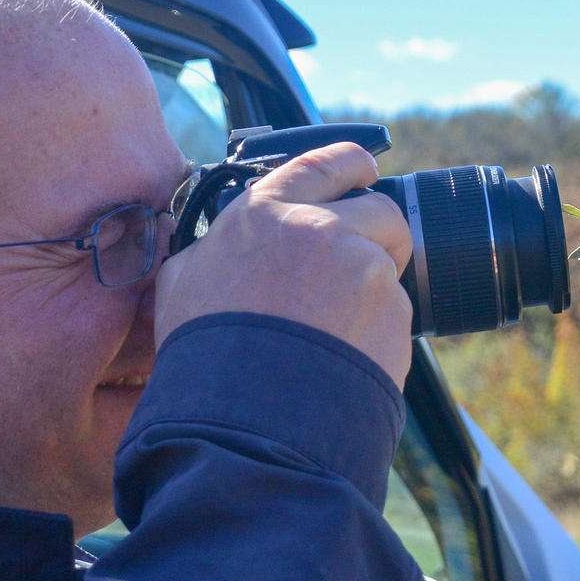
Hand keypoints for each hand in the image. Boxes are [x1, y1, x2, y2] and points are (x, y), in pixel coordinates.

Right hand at [152, 143, 414, 383]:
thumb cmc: (205, 356)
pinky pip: (397, 312)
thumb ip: (210, 250)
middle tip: (360, 268)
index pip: (323, 162)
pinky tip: (344, 356)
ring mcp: (362, 267)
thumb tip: (213, 247)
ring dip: (373, 289)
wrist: (247, 419)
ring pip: (390, 264)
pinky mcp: (393, 311)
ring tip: (336, 330)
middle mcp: (319, 228)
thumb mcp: (182, 285)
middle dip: (378, 233)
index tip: (363, 169)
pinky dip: (379, 331)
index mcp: (265, 213)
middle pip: (379, 210)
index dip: (350, 163)